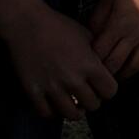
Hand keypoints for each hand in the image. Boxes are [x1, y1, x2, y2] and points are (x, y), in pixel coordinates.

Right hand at [3, 0, 117, 118]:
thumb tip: (105, 70)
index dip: (108, 89)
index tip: (102, 86)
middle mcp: (73, 80)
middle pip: (93, 106)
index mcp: (89, 64)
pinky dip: (53, 111)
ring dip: (75, 109)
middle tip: (87, 93)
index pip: (110, 91)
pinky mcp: (35, 93)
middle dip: (93, 99)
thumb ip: (98, 54)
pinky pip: (48, 114)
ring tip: (73, 101)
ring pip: (72, 115)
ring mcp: (53, 88)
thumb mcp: (85, 34)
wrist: (28, 23)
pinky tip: (55, 102)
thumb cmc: (58, 26)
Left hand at [88, 0, 138, 80]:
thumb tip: (89, 36)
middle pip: (117, 65)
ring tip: (116, 75)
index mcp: (120, 24)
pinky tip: (138, 64)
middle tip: (97, 75)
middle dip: (105, 73)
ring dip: (124, 74)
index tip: (85, 62)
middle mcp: (137, 34)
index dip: (91, 61)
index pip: (101, 54)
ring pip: (137, 65)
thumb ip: (98, 17)